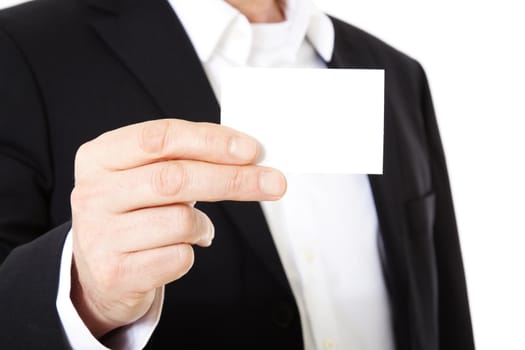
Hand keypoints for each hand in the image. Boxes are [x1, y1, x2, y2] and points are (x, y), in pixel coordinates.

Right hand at [69, 119, 285, 337]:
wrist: (97, 272)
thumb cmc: (134, 213)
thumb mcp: (144, 176)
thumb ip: (184, 160)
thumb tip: (247, 155)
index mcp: (100, 157)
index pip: (160, 138)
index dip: (210, 140)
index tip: (251, 150)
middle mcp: (93, 193)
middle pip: (175, 178)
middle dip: (233, 179)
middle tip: (274, 181)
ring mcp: (100, 235)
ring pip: (181, 220)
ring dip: (204, 225)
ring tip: (198, 229)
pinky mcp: (117, 272)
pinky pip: (179, 257)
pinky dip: (191, 252)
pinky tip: (178, 250)